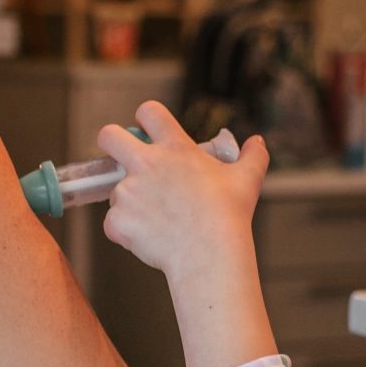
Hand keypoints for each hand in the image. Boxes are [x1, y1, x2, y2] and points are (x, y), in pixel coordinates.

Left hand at [97, 101, 267, 279]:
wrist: (210, 254)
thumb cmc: (229, 217)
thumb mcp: (247, 179)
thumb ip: (253, 155)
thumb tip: (257, 141)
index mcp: (175, 148)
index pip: (149, 111)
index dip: (145, 118)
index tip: (148, 131)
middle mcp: (146, 164)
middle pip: (108, 135)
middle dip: (110, 142)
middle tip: (121, 158)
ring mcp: (128, 192)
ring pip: (115, 189)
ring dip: (130, 201)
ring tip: (158, 220)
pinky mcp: (118, 220)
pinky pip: (113, 223)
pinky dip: (126, 231)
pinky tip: (148, 238)